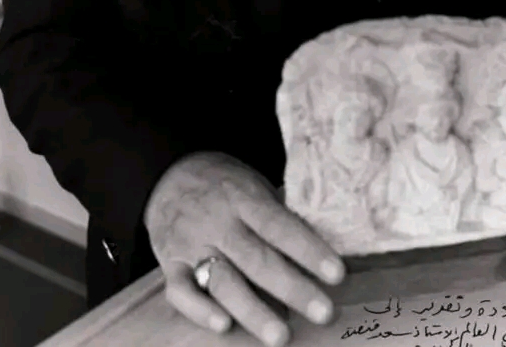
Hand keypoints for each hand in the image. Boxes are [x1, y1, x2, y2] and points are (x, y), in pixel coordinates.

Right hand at [143, 152, 345, 345]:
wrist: (168, 174)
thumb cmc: (224, 184)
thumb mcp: (253, 185)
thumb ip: (277, 215)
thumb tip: (317, 253)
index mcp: (243, 197)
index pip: (279, 226)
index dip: (308, 250)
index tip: (337, 274)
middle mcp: (217, 222)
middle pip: (256, 258)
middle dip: (292, 288)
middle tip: (323, 313)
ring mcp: (191, 244)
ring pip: (222, 281)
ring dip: (252, 310)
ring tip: (280, 335)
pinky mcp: (170, 264)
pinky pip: (181, 291)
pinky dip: (200, 310)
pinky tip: (223, 326)